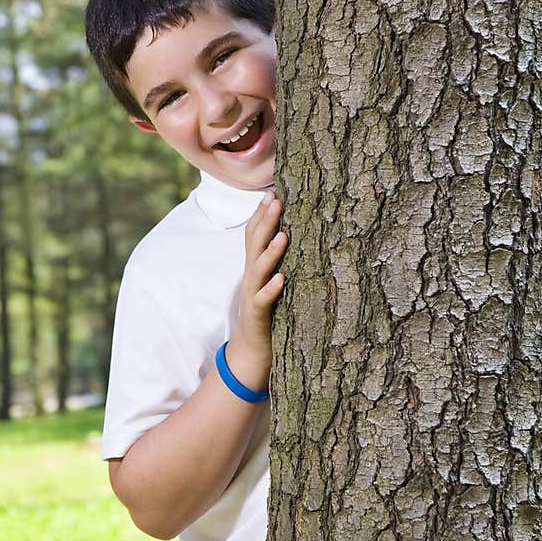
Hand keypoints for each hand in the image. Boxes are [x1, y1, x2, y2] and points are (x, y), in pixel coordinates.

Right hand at [225, 192, 287, 391]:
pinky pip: (264, 300)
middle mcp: (251, 277)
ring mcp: (253, 295)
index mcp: (254, 267)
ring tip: (284, 235)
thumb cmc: (266, 312)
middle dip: (265, 222)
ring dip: (271, 252)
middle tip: (276, 200)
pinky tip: (282, 279)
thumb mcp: (268, 281)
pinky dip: (272, 289)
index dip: (261, 214)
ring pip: (259, 269)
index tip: (273, 192)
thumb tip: (290, 233)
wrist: (252, 349)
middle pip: (255, 244)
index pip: (254, 235)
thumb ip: (274, 260)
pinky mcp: (259, 314)